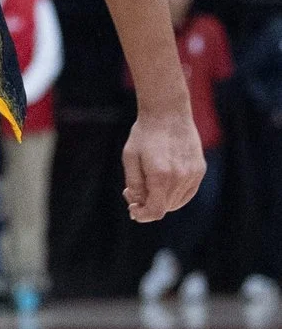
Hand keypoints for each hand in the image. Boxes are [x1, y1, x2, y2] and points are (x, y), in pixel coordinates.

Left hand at [122, 107, 203, 222]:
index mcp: (161, 176)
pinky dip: (174, 194)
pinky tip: (162, 182)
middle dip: (147, 204)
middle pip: (165, 207)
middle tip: (133, 191)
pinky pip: (187, 192)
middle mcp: (181, 178)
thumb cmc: (144, 135)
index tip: (132, 209)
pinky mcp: (199, 169)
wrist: (168, 113)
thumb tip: (138, 204)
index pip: (155, 211)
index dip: (143, 215)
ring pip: (176, 202)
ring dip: (161, 199)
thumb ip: (134, 185)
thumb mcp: (130, 158)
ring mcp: (193, 174)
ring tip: (147, 183)